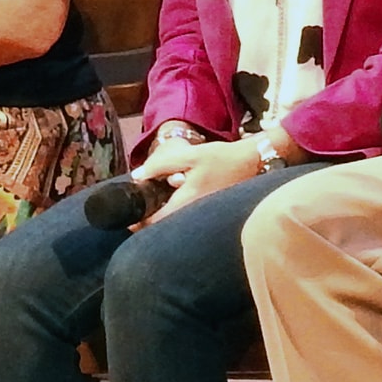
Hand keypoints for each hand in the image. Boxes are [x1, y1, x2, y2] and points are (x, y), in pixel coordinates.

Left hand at [137, 136, 263, 226]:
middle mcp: (196, 214)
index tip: (128, 220)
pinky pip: (187, 217)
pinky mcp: (210, 212)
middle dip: (150, 222)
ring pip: (176, 222)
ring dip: (163, 217)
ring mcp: (204, 215)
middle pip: (166, 226)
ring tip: (153, 207)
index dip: (139, 223)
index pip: (157, 222)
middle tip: (138, 215)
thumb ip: (162, 164)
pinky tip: (174, 202)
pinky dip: (177, 212)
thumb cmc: (222, 158)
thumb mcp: (191, 155)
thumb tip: (138, 177)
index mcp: (188, 201)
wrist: (253, 161)